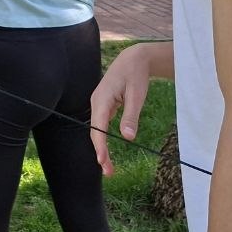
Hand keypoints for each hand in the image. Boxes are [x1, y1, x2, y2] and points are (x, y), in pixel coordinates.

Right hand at [89, 43, 154, 176]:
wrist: (133, 59)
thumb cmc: (135, 75)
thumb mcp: (137, 95)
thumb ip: (131, 116)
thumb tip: (128, 138)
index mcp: (102, 100)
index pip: (98, 127)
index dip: (100, 145)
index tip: (102, 161)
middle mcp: (96, 103)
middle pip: (95, 132)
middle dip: (100, 152)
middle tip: (108, 172)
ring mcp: (99, 104)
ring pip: (97, 130)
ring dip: (101, 148)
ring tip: (108, 167)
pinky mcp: (104, 106)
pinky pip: (101, 126)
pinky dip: (104, 139)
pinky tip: (107, 150)